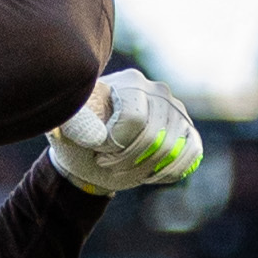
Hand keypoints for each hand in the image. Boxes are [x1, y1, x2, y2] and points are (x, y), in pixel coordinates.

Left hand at [50, 70, 201, 194]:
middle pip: (154, 136)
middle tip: (108, 165)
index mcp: (130, 82)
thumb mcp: (66, 129)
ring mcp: (177, 111)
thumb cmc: (80, 139)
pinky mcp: (188, 131)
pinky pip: (191, 152)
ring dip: (144, 169)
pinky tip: (149, 174)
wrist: (95, 152)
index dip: (116, 144)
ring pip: (172, 148)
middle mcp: (158, 91)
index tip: (99, 150)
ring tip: (123, 170)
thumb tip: (98, 133)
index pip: (134, 118)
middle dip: (128, 160)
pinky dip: (170, 171)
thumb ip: (74, 123)